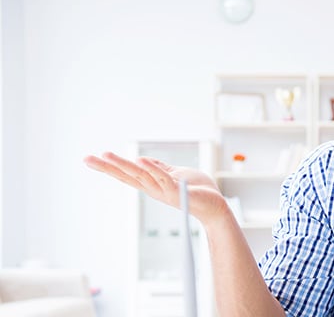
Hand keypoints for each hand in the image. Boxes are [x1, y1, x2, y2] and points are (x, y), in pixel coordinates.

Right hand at [84, 152, 230, 225]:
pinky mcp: (179, 192)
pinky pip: (163, 179)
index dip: (109, 167)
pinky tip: (141, 160)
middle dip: (107, 167)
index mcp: (153, 184)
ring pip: (141, 176)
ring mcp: (166, 191)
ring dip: (124, 165)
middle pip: (127, 176)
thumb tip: (142, 159)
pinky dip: (152, 169)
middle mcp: (155, 189)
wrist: (216, 207)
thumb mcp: (176, 174)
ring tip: (107, 155)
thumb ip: (160, 168)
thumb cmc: (198, 191)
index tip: (89, 159)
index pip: (127, 174)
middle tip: (87, 158)